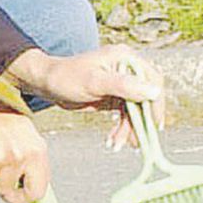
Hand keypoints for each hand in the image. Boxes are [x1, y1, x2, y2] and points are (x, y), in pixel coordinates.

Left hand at [7, 46, 164, 150]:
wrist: (46, 83)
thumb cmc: (66, 77)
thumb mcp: (94, 82)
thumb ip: (123, 85)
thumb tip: (155, 91)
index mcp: (126, 58)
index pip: (152, 81)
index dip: (156, 104)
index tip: (153, 126)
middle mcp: (128, 68)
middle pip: (146, 98)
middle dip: (141, 121)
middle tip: (135, 142)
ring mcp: (123, 83)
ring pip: (137, 110)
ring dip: (130, 129)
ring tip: (117, 144)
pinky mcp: (116, 96)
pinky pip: (127, 114)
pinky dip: (123, 128)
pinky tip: (114, 140)